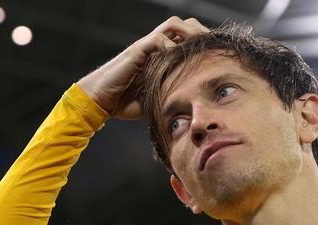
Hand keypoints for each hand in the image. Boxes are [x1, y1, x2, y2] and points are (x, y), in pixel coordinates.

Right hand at [76, 17, 208, 119]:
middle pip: (185, 25)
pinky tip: (179, 61)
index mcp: (161, 56)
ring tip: (200, 49)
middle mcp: (155, 46)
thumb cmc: (124, 103)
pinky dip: (171, 47)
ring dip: (189, 33)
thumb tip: (193, 107)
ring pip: (173, 25)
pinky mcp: (137, 51)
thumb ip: (171, 96)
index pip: (187, 38)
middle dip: (201, 34)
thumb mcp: (156, 100)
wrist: (100, 102)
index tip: (217, 56)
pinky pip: (158, 39)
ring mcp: (146, 46)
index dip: (203, 44)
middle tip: (213, 50)